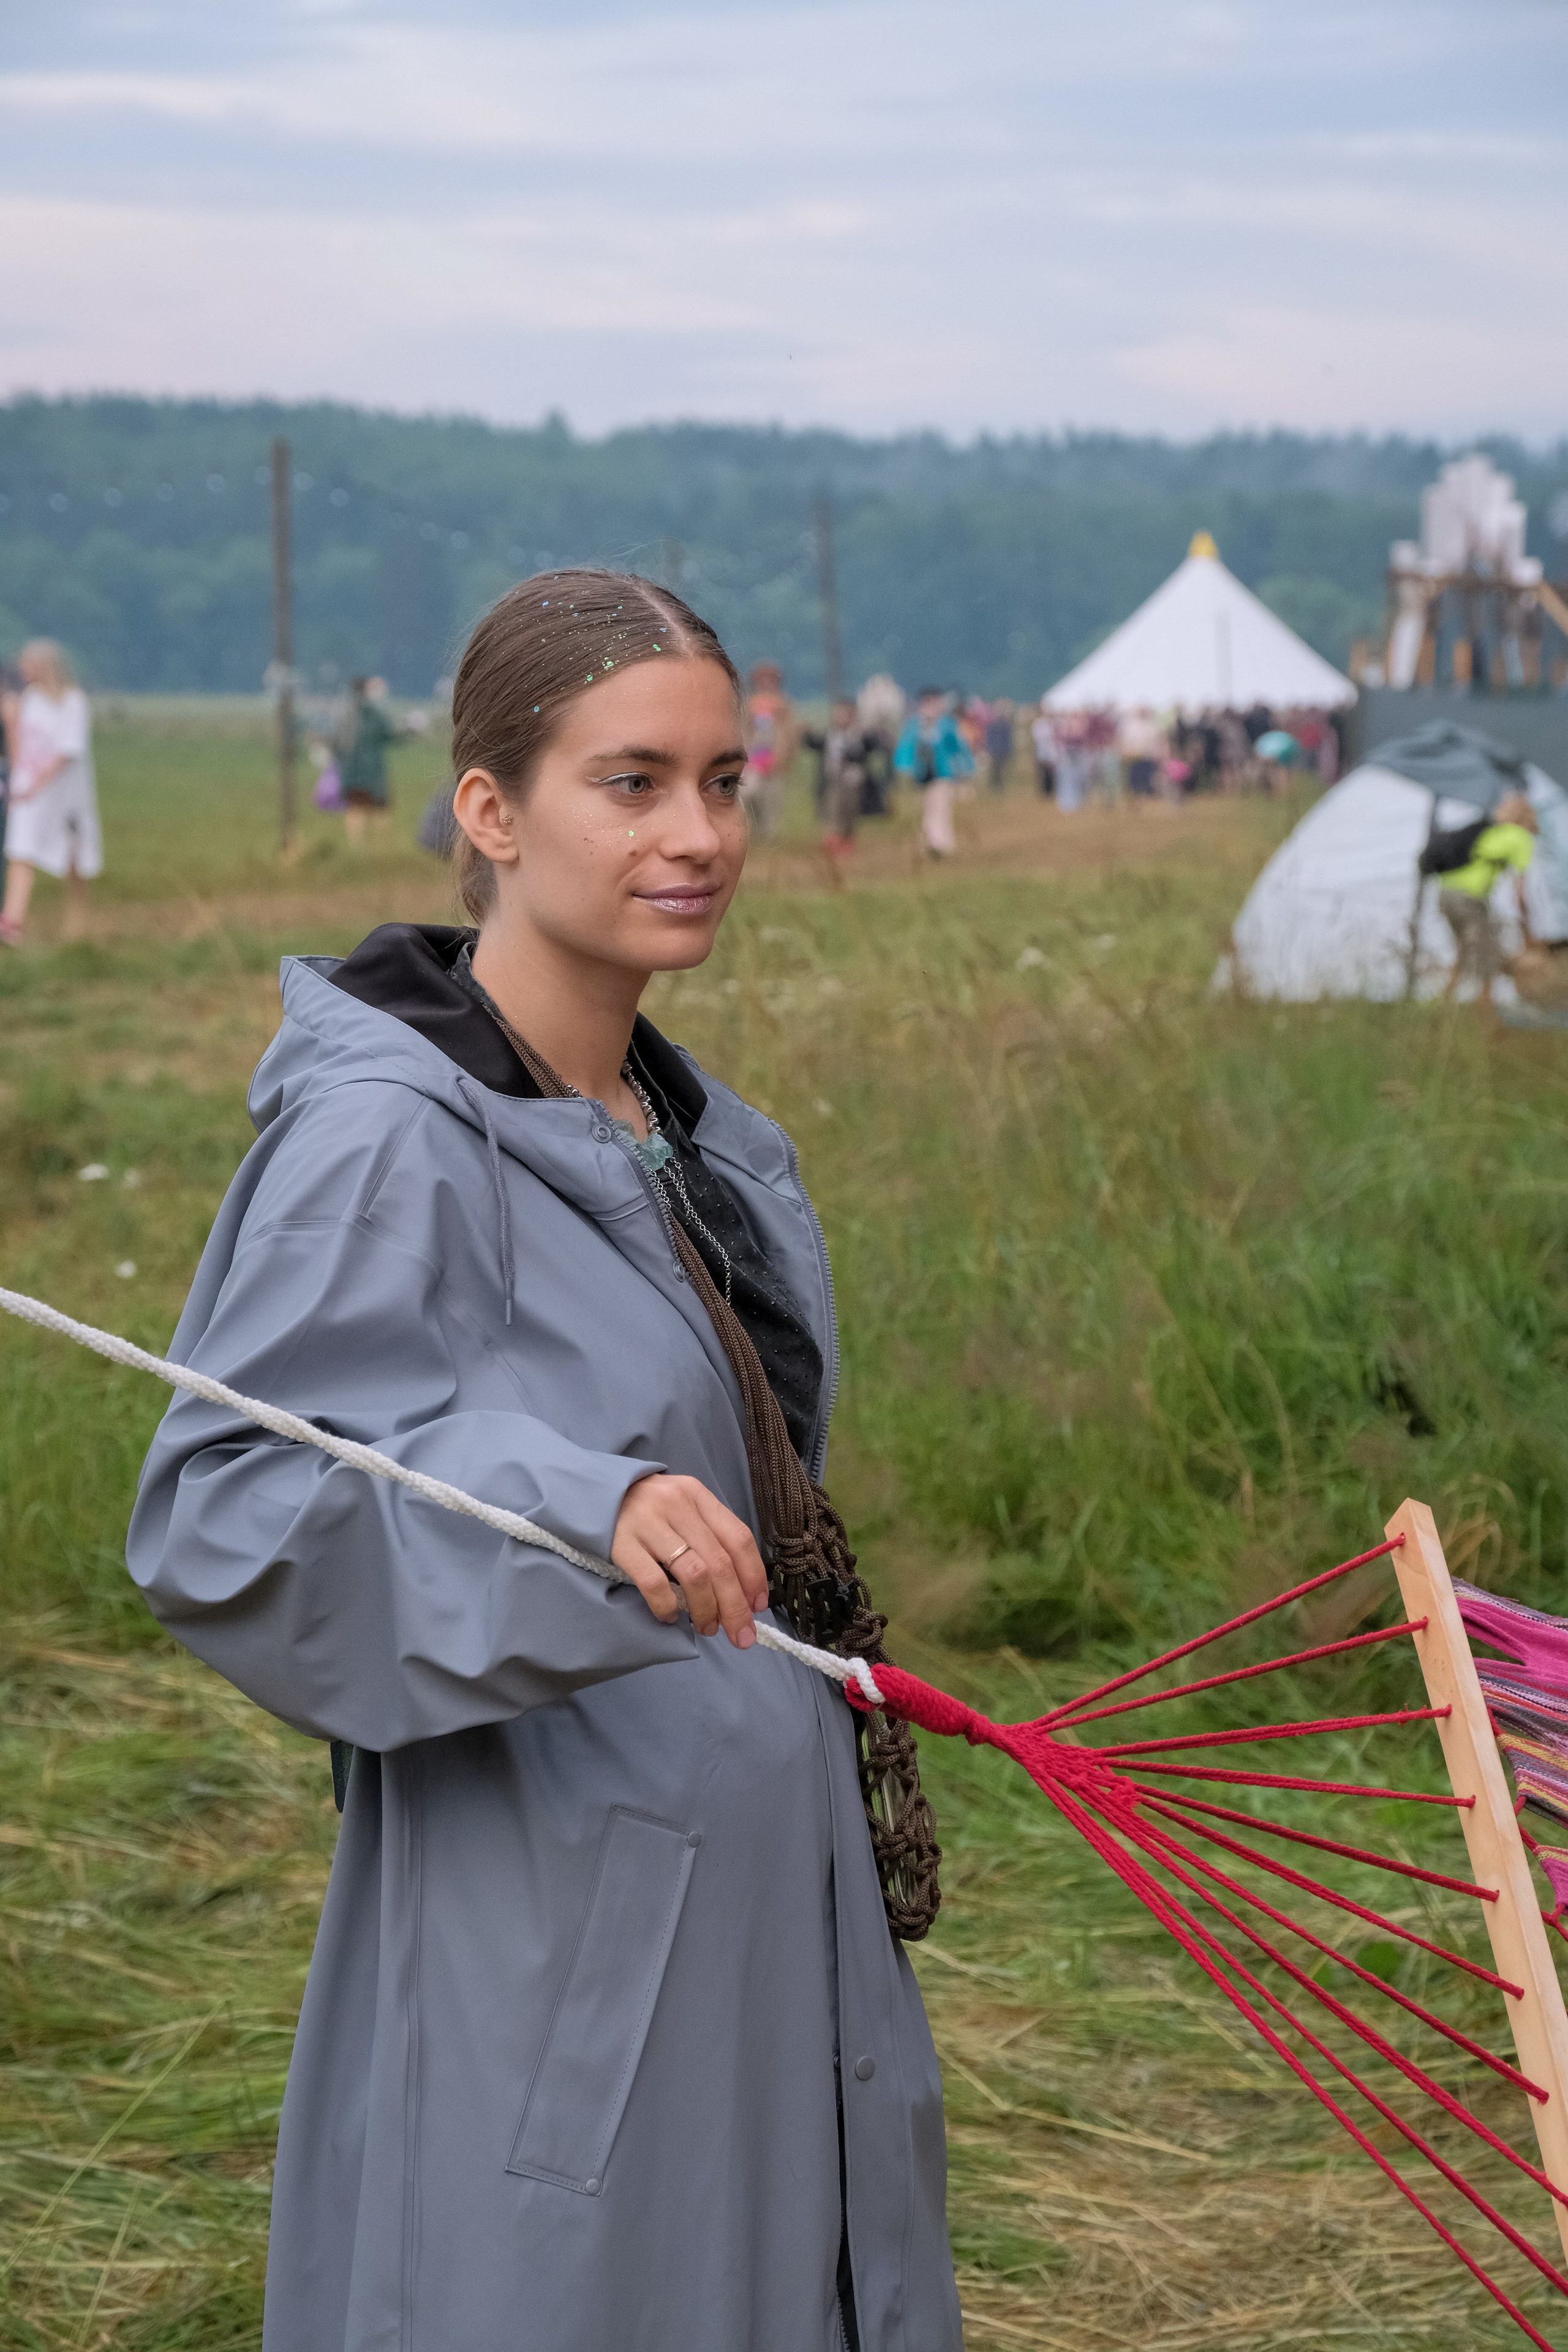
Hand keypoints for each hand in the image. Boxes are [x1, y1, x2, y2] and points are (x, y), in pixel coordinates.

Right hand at [611, 1473, 768, 1648]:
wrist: (591, 1492)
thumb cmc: (646, 1507)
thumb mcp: (681, 1507)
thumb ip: (707, 1535)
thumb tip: (738, 1588)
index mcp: (697, 1495)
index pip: (738, 1537)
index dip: (754, 1576)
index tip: (758, 1606)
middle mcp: (677, 1505)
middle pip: (719, 1562)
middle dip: (736, 1606)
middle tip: (741, 1635)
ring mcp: (648, 1523)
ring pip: (694, 1574)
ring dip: (707, 1609)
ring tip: (707, 1628)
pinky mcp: (621, 1543)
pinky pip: (654, 1582)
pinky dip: (667, 1606)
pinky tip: (669, 1616)